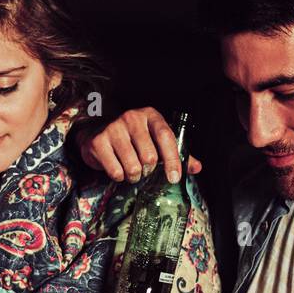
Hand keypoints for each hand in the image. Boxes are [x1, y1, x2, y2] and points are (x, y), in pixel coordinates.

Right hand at [76, 107, 202, 182]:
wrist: (96, 132)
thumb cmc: (132, 138)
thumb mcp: (154, 140)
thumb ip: (176, 152)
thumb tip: (197, 168)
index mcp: (150, 115)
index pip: (166, 136)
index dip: (172, 159)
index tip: (174, 177)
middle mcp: (132, 118)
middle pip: (149, 156)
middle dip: (149, 171)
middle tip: (145, 170)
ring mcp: (114, 129)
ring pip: (132, 166)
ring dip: (134, 176)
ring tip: (132, 172)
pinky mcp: (99, 142)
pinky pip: (116, 171)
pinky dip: (119, 177)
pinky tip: (118, 170)